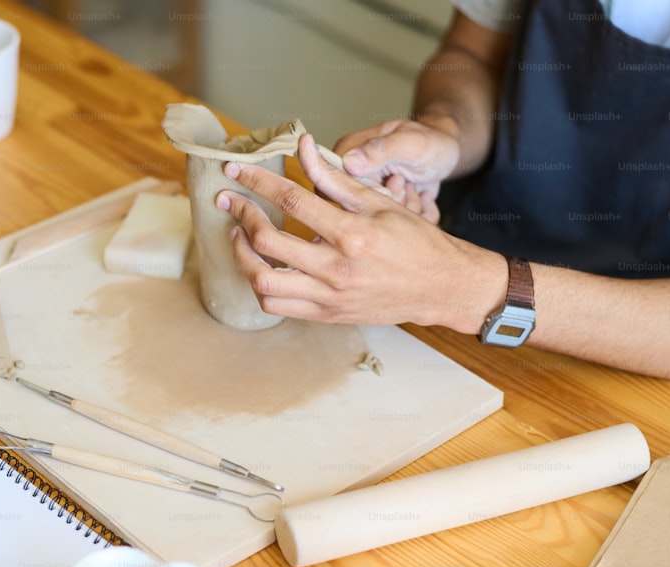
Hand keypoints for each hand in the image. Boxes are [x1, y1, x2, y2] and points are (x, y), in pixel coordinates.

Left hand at [217, 134, 503, 329]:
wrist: (441, 287)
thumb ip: (335, 178)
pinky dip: (260, 286)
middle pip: (267, 242)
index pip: (292, 200)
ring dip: (243, 257)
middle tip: (229, 201)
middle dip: (240, 216)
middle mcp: (336, 269)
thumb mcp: (380, 202)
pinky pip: (277, 306)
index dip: (257, 181)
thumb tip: (303, 148)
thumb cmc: (416, 242)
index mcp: (352, 234)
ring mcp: (329, 297)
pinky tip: (260, 266)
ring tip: (240, 236)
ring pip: (264, 283)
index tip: (235, 170)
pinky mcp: (326, 315)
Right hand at [333, 119, 459, 209]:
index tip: (392, 183)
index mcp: (346, 153)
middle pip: (356, 208)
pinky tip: (419, 196)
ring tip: (412, 186)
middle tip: (406, 182)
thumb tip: (348, 163)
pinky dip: (413, 214)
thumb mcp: (408, 143)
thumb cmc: (428, 141)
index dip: (365, 193)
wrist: (445, 152)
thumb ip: (378, 151)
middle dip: (390, 201)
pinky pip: (392, 225)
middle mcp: (350, 176)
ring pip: (376, 220)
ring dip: (404, 207)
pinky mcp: (381, 209)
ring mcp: (365, 194)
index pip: (335, 186)